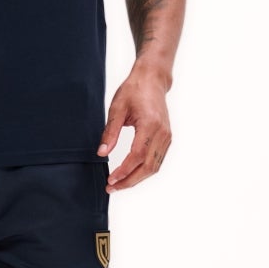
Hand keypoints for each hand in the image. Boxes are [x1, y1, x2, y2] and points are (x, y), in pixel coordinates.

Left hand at [96, 65, 171, 191]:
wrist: (152, 80)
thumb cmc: (134, 90)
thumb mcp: (117, 108)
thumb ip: (110, 132)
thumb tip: (101, 153)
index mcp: (150, 125)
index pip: (138, 156)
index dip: (124, 171)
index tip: (111, 180)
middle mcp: (162, 133)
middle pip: (148, 167)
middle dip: (130, 181)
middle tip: (112, 187)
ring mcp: (167, 136)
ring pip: (154, 167)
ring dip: (137, 178)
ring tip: (119, 184)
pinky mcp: (167, 138)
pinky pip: (157, 160)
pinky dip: (144, 171)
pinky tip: (130, 174)